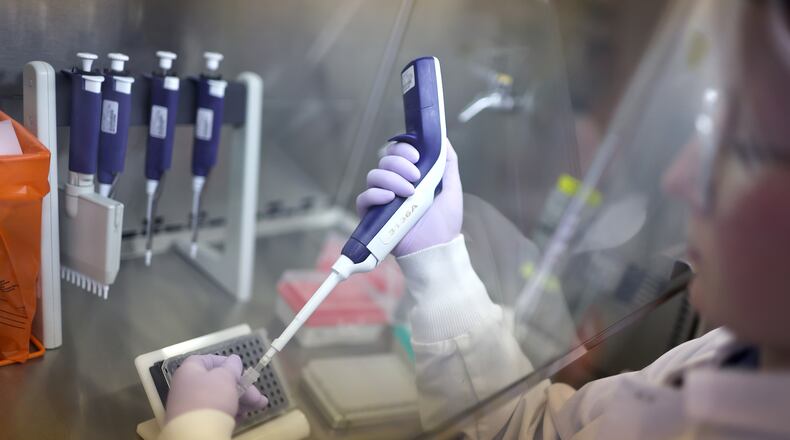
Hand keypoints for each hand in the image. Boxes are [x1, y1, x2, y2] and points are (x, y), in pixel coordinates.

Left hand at [165, 354, 267, 422]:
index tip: (239, 368)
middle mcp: (188, 387)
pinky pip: (216, 412)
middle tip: (256, 394)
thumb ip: (232, 367)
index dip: (225, 362)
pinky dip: (231, 412)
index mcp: (190, 371)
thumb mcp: (226, 377)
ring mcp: (192, 405)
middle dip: (242, 387)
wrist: (197, 433)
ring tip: (259, 405)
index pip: (206, 360)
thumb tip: (234, 360)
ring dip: (242, 400)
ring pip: (220, 398)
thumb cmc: (211, 397)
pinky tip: (243, 417)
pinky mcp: (197, 421)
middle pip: (218, 381)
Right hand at [356, 140, 461, 256]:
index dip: (403, 148)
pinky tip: (390, 197)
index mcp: (409, 177)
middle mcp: (393, 185)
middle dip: (399, 163)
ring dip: (391, 178)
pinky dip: (375, 194)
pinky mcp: (372, 217)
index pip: (397, 152)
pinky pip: (363, 198)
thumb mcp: (451, 189)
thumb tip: (442, 140)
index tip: (417, 156)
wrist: (438, 249)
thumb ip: (448, 163)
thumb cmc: (445, 223)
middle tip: (416, 176)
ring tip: (409, 192)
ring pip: (374, 176)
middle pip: (384, 160)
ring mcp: (382, 200)